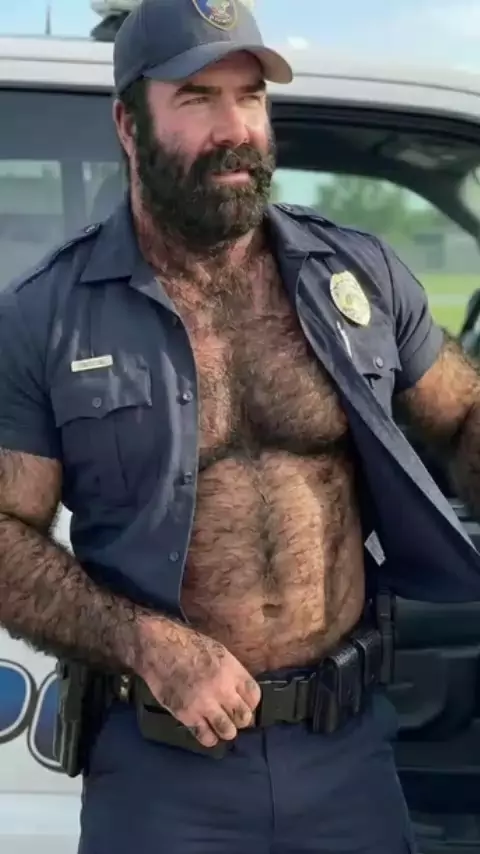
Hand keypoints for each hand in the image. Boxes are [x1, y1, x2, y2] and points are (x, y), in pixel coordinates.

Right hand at [136, 617, 260, 746]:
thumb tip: (240, 692)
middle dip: (240, 719)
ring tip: (219, 724)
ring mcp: (204, 703)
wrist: (158, 647)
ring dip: (226, 730)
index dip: (251, 703)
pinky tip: (205, 730)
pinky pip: (206, 737)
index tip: (244, 704)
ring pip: (228, 731)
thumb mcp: (219, 651)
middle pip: (244, 717)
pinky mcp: (186, 715)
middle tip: (231, 716)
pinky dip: (209, 738)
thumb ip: (232, 673)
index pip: (254, 697)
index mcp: (232, 670)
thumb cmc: (188, 644)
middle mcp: (222, 688)